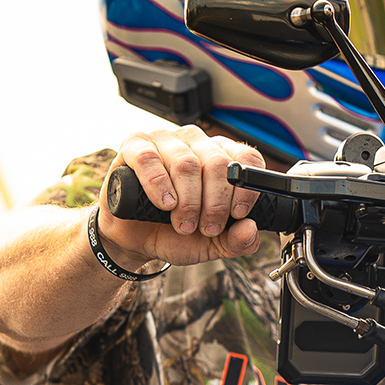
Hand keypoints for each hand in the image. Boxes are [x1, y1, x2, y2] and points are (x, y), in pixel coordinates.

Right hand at [97, 125, 266, 265]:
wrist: (136, 238)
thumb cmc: (175, 232)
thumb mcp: (213, 243)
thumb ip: (237, 241)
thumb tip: (250, 230)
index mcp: (222, 156)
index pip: (246, 158)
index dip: (245, 188)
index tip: (237, 215)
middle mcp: (197, 142)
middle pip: (218, 163)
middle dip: (215, 204)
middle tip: (206, 228)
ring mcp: (166, 140)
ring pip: (186, 163)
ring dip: (188, 201)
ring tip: (182, 224)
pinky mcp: (134, 146)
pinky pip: (149, 159)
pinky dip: (158, 186)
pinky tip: (164, 204)